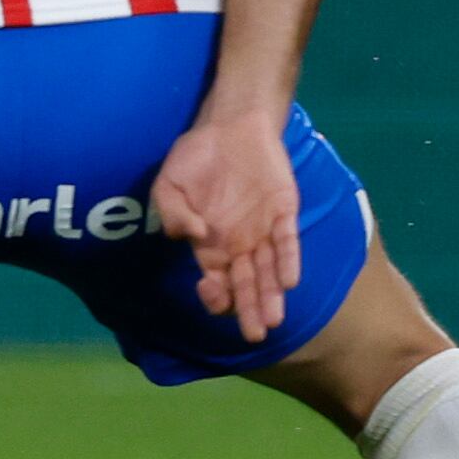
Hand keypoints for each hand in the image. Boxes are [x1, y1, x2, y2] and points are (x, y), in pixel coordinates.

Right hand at [151, 105, 302, 338]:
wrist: (231, 124)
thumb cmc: (196, 157)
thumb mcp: (169, 184)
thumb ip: (172, 213)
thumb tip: (189, 236)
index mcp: (211, 244)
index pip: (217, 281)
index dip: (215, 295)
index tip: (211, 295)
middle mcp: (240, 244)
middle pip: (247, 285)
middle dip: (250, 311)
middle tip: (256, 334)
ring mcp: (263, 230)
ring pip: (269, 271)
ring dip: (272, 295)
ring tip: (274, 320)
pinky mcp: (284, 212)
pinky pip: (288, 241)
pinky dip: (288, 260)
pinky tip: (289, 281)